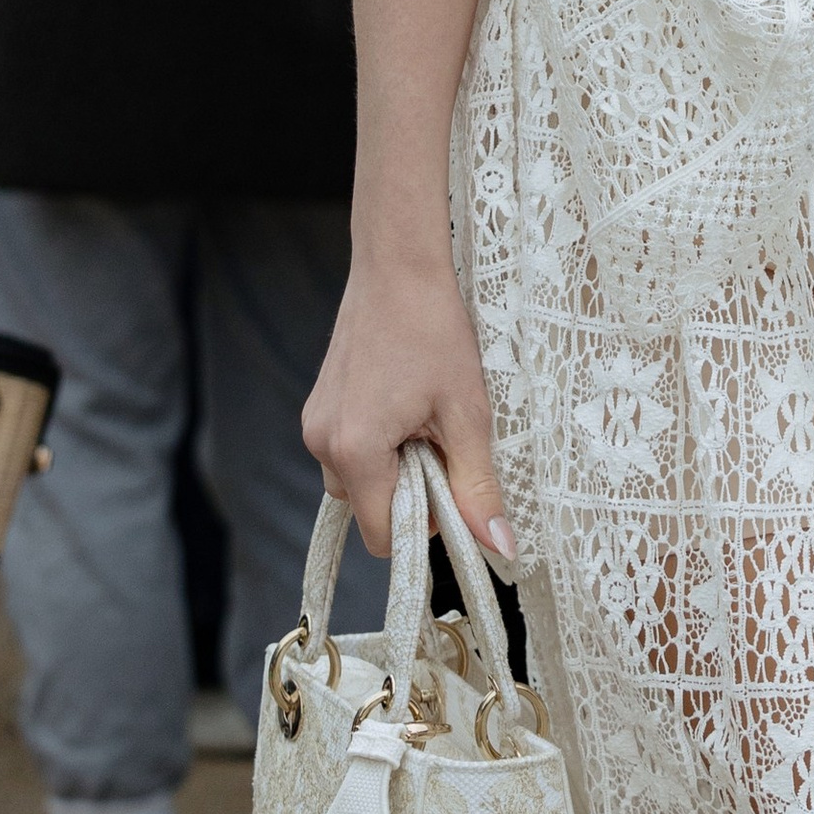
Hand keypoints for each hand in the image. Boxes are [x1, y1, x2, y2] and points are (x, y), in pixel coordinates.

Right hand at [303, 246, 513, 574]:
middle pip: (369, 509)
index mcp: (355, 450)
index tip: (453, 484)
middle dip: (409, 493)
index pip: (384, 535)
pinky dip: (378, 445)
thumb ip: (477, 487)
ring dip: (393, 468)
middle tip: (440, 441)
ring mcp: (315, 422)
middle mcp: (322, 442)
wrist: (398, 265)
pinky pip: (348, 451)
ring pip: (358, 481)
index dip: (425, 524)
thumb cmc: (434, 330)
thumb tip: (499, 548)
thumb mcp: (466, 413)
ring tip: (422, 418)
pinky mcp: (318, 406)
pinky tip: (404, 404)